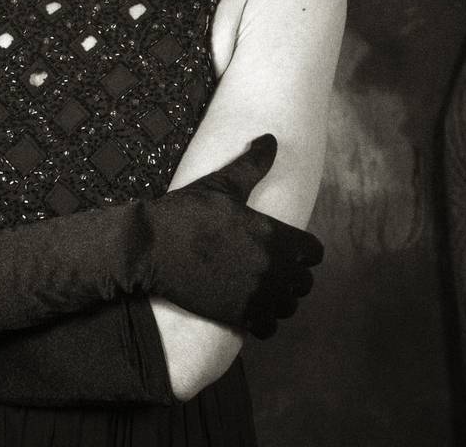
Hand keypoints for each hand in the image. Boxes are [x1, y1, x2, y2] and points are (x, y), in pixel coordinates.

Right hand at [138, 134, 322, 337]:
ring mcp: (256, 294)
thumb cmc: (186, 212)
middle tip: (271, 268)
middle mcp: (272, 268)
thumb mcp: (221, 184)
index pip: (314, 252)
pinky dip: (265, 321)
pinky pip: (269, 327)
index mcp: (274, 235)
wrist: (150, 247)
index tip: (288, 248)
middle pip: (305, 282)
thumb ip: (253, 164)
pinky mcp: (238, 315)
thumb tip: (270, 138)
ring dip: (280, 299)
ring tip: (261, 289)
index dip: (303, 250)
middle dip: (293, 275)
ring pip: (289, 306)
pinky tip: (250, 307)